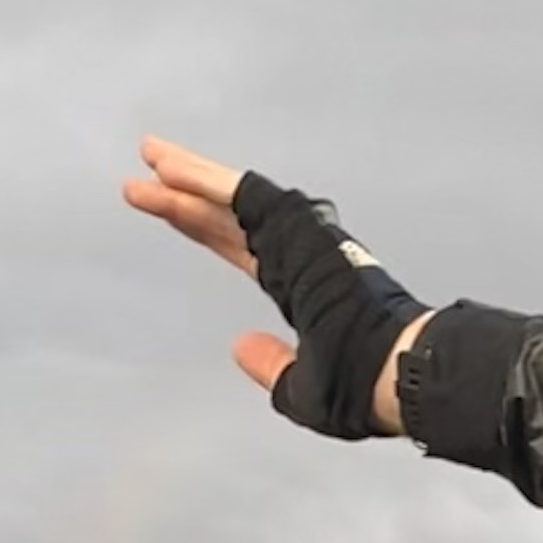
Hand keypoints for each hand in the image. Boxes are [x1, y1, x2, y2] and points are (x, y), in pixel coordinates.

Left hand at [123, 135, 424, 435]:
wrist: (394, 373)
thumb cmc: (363, 390)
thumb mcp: (303, 390)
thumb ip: (271, 367)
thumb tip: (240, 346)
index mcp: (302, 288)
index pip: (241, 248)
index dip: (204, 229)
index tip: (171, 212)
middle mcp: (299, 255)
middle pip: (228, 217)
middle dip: (186, 196)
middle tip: (148, 172)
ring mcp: (298, 239)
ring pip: (231, 198)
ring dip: (188, 177)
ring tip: (149, 153)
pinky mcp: (296, 229)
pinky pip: (240, 196)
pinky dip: (203, 180)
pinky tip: (169, 167)